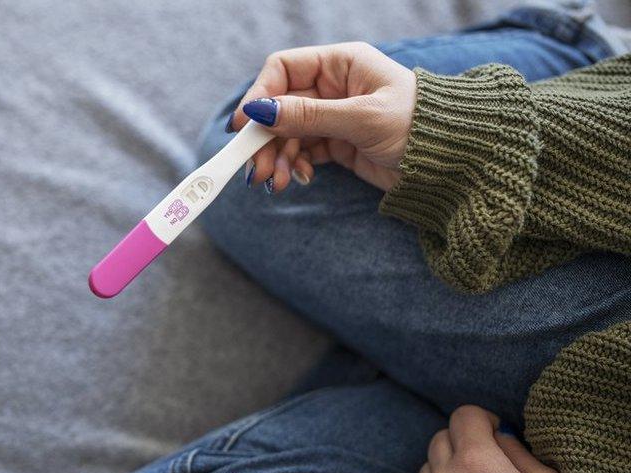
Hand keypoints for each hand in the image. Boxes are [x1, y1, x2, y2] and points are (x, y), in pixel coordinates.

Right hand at [230, 42, 414, 192]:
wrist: (454, 163)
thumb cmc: (420, 127)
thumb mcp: (362, 118)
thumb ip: (309, 116)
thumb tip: (260, 112)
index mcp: (342, 64)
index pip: (284, 70)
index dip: (260, 95)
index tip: (243, 126)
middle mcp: (334, 87)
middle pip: (280, 107)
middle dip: (266, 139)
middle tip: (258, 170)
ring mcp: (334, 116)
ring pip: (288, 133)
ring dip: (277, 158)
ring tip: (278, 183)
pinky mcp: (338, 144)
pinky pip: (303, 152)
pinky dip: (295, 166)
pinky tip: (299, 179)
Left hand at [416, 405, 583, 472]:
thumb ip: (519, 452)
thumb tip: (498, 435)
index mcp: (477, 464)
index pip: (463, 416)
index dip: (482, 420)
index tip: (495, 433)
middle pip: (440, 438)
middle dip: (463, 442)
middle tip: (487, 462)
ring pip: (428, 468)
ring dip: (447, 470)